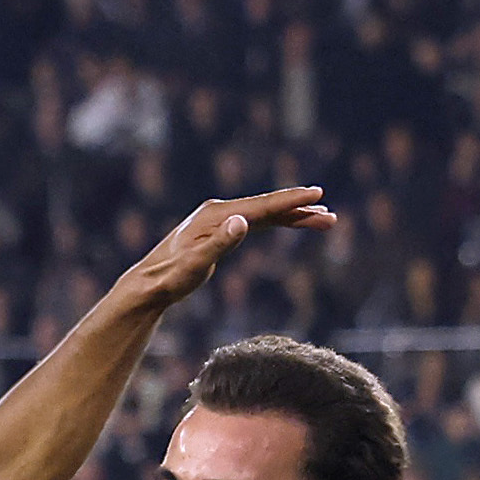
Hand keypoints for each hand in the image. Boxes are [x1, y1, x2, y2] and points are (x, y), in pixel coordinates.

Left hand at [117, 188, 334, 308]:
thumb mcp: (196, 266)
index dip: (291, 201)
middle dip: (300, 209)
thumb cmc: (170, 279)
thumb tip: (243, 221)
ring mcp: (221, 219)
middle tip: (329, 215)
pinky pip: (257, 222)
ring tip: (322, 220)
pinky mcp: (221, 229)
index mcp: (217, 215)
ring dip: (293, 217)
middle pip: (268, 207)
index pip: (262, 206)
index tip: (317, 194)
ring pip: (265, 214)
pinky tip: (292, 223)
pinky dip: (277, 222)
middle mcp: (220, 211)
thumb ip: (219, 243)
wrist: (150, 284)